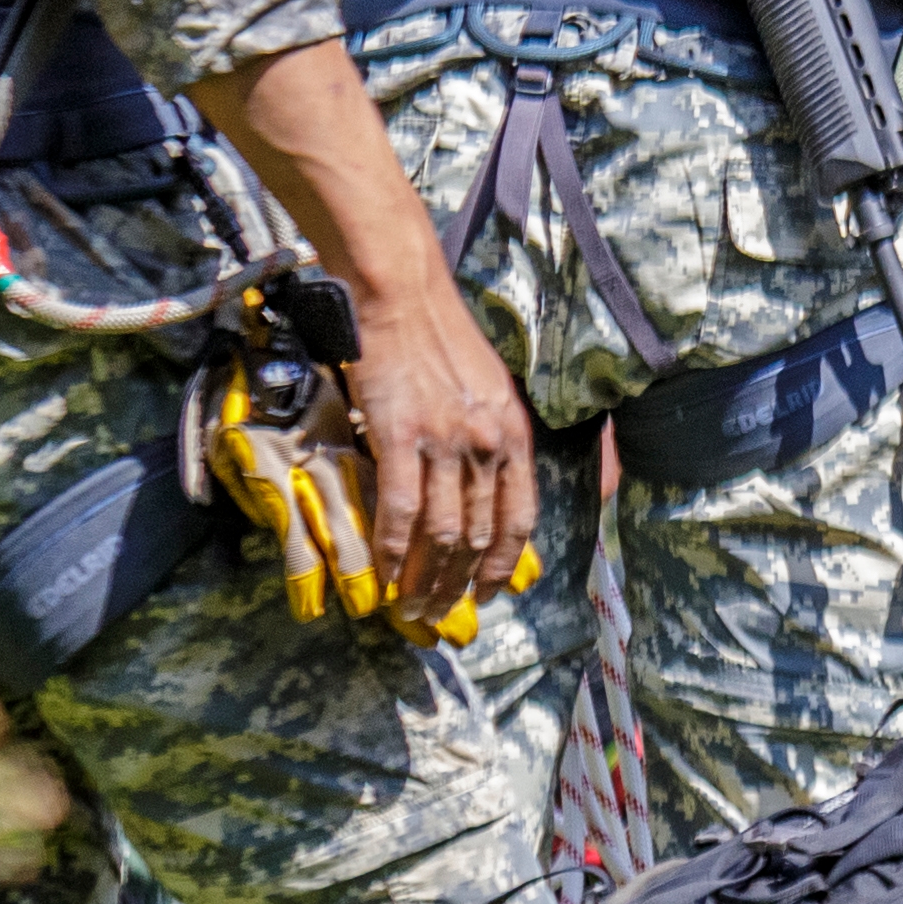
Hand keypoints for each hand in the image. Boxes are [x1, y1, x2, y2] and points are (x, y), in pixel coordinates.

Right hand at [188, 38, 536, 622]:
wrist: (400, 290)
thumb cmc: (438, 337)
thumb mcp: (486, 389)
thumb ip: (489, 438)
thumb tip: (480, 489)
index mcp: (514, 432)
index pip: (521, 515)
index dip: (505, 562)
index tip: (490, 593)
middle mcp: (488, 441)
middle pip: (479, 533)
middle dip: (460, 583)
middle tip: (439, 613)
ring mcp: (446, 441)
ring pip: (441, 532)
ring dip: (425, 577)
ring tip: (410, 606)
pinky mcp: (400, 435)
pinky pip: (399, 510)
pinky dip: (391, 550)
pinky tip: (382, 575)